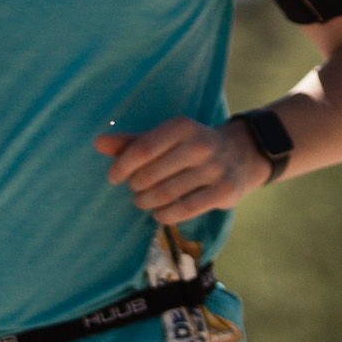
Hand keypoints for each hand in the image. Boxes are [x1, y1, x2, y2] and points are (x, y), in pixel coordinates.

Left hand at [95, 117, 262, 220]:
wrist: (242, 154)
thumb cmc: (193, 146)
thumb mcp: (166, 138)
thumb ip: (132, 142)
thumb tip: (98, 143)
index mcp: (181, 126)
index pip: (141, 150)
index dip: (121, 167)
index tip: (114, 178)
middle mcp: (200, 145)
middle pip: (150, 175)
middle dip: (135, 187)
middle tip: (136, 190)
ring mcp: (214, 169)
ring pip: (165, 194)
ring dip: (147, 202)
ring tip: (145, 201)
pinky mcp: (224, 191)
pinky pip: (184, 209)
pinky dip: (165, 215)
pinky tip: (160, 213)